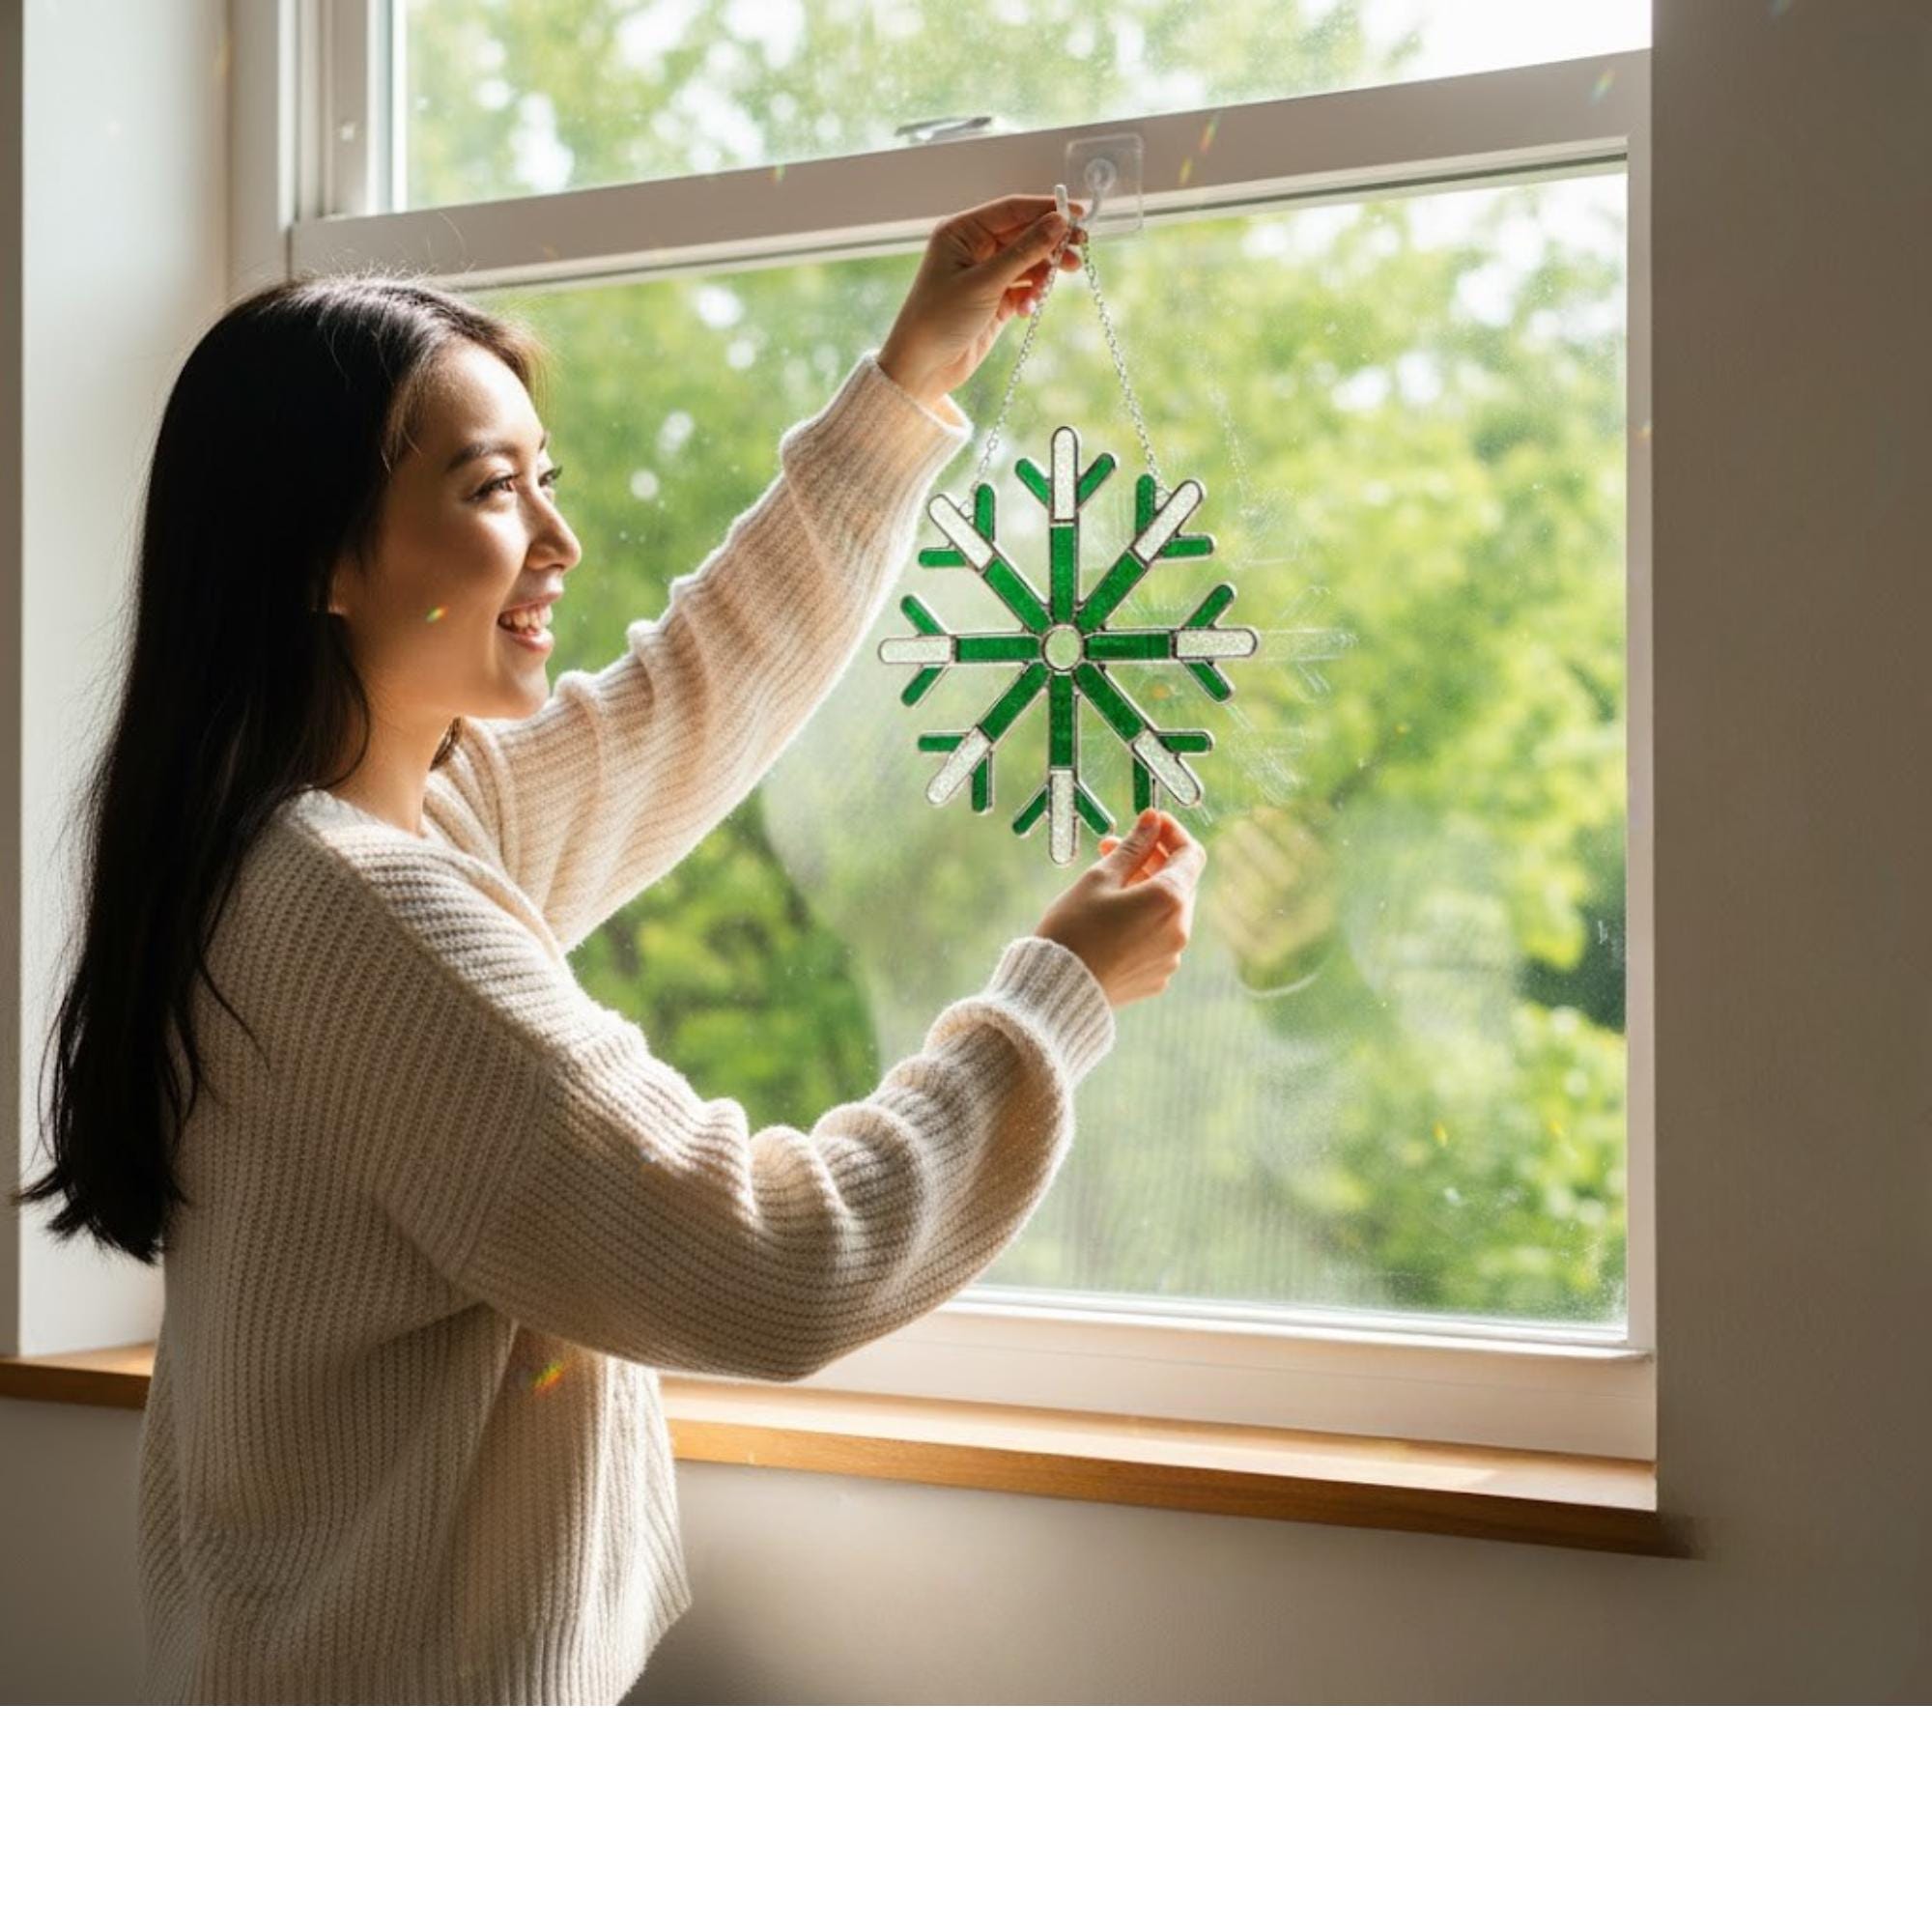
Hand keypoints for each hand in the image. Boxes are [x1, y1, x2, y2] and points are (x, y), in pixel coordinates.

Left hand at [876, 195, 1089, 410]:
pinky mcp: (994, 300)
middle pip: (1024, 234)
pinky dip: (1032, 294)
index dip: (1046, 209)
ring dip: (1045, 271)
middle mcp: (973, 248)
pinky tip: (1029, 307)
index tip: (1078, 213)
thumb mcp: (984, 282)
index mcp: (961, 232)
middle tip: (1080, 248)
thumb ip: (1024, 251)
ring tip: (1062, 278)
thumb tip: (1059, 222)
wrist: (923, 369)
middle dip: (1051, 242)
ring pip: (1027, 261)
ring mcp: (985, 274)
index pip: (1012, 210)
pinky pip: (1024, 287)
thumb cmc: (939, 319)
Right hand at [1033, 809, 1206, 1011]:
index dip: (1170, 833)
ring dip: (1145, 891)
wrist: (1057, 991)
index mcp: (1169, 899)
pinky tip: (1111, 920)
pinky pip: (1157, 939)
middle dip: (1151, 861)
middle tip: (1113, 848)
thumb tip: (1152, 820)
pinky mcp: (1157, 976)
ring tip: (1106, 884)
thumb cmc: (1073, 929)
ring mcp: (1171, 956)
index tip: (1148, 823)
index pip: (1190, 854)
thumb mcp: (1099, 878)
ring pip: (1168, 911)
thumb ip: (1132, 847)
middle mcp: (1179, 929)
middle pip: (1180, 883)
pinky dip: (1142, 921)